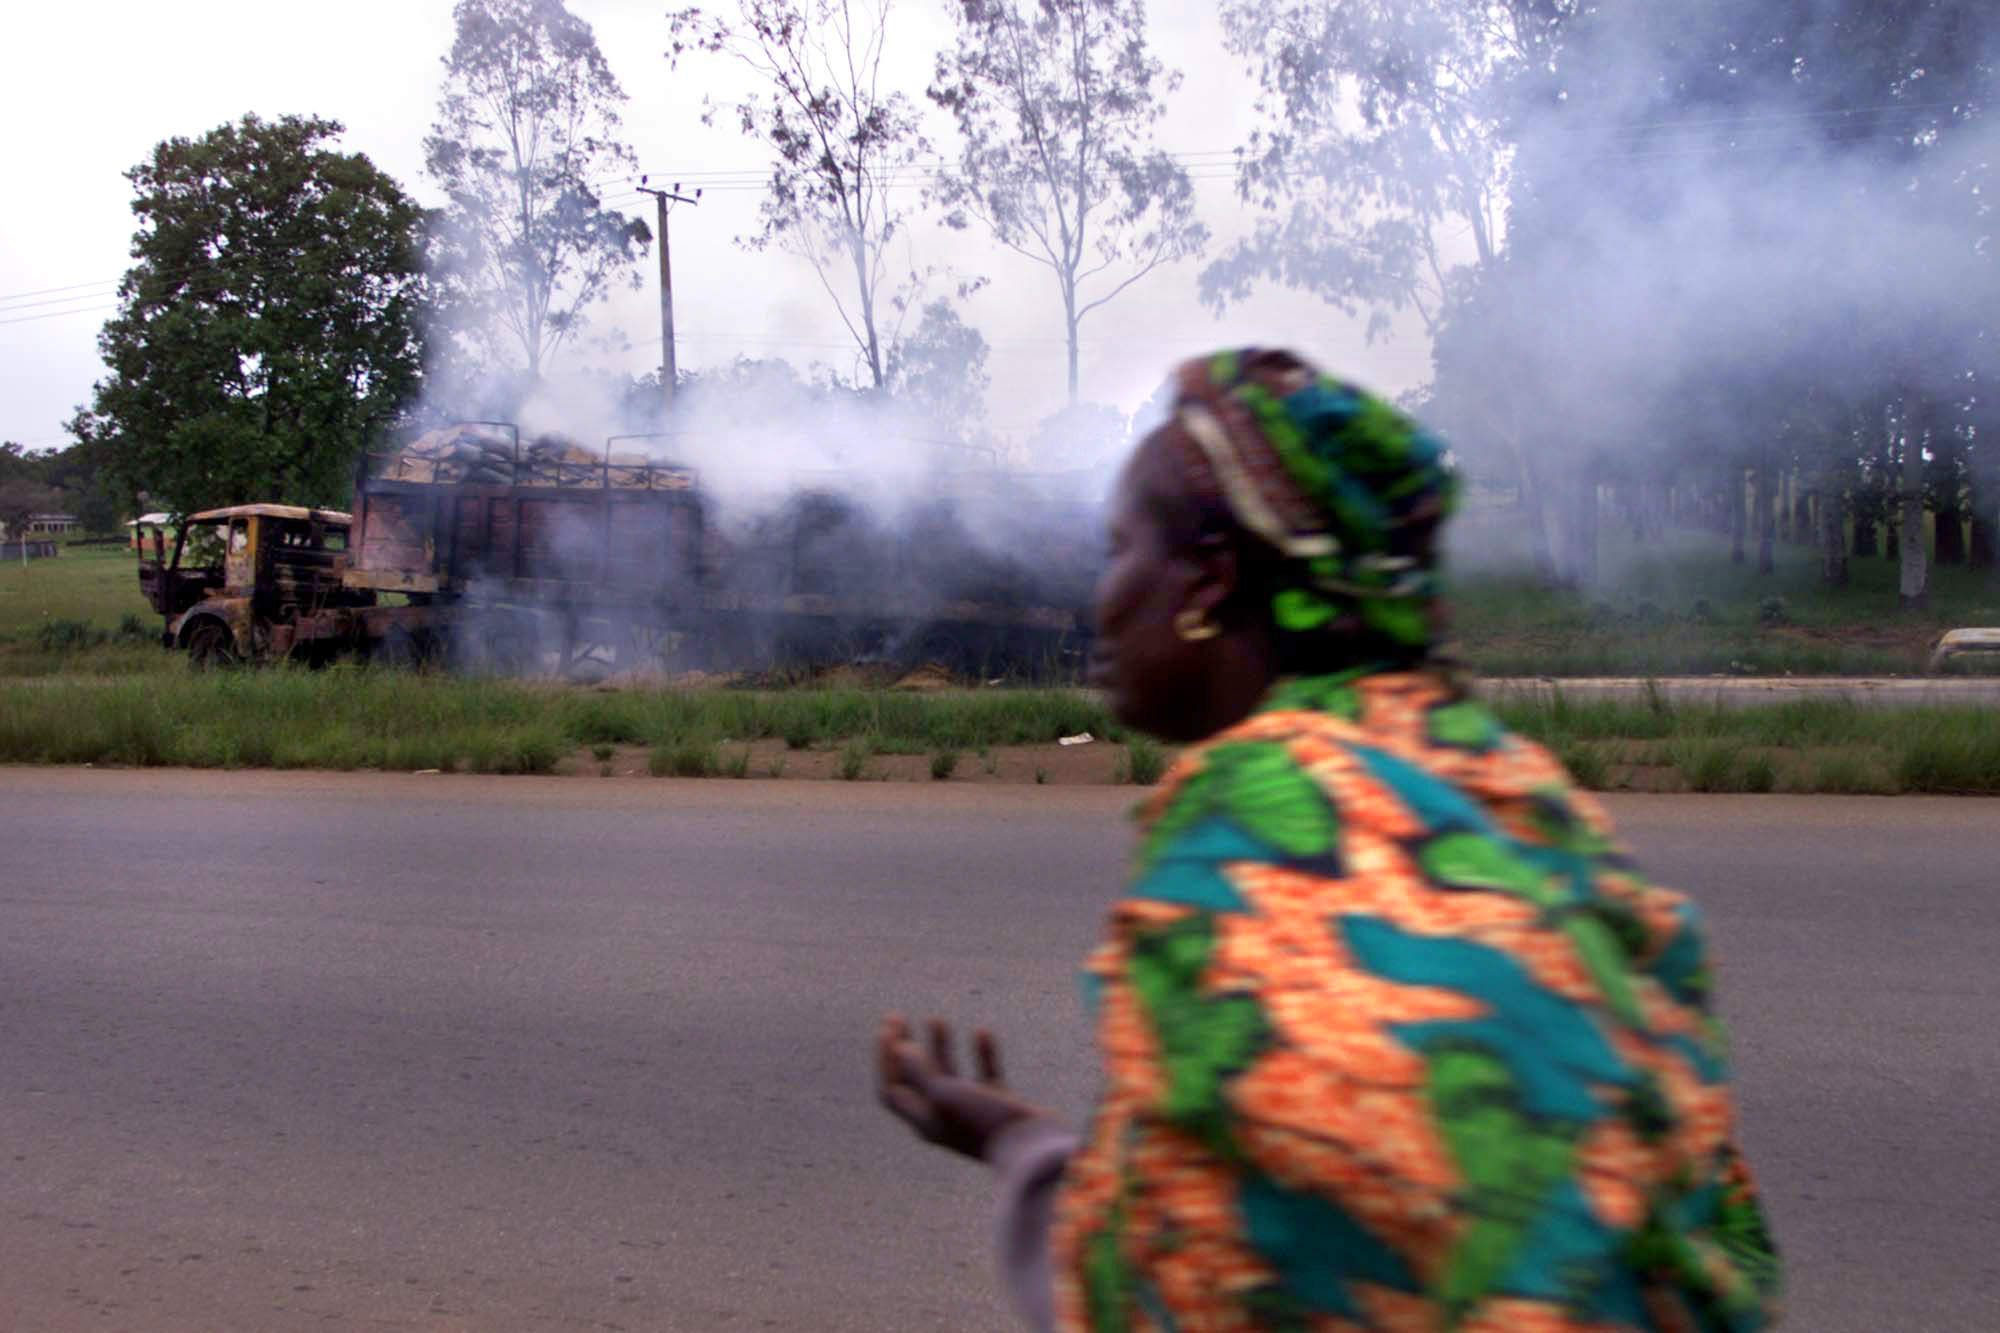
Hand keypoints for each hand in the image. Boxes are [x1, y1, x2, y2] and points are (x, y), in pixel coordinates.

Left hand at [876, 1014, 1047, 1160]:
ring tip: (935, 1019)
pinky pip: (986, 1074)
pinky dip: (982, 1053)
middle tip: (896, 1017)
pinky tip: (982, 1031)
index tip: (888, 1028)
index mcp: (924, 1120)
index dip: (885, 1059)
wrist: (1032, 1146)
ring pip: (949, 1075)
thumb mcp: (943, 1093)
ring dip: (939, 1047)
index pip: (892, 1089)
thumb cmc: (982, 1121)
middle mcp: (944, 1116)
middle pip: (916, 1080)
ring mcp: (973, 1111)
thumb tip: (901, 1048)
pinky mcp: (1000, 1105)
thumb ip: (918, 1070)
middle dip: (904, 1048)